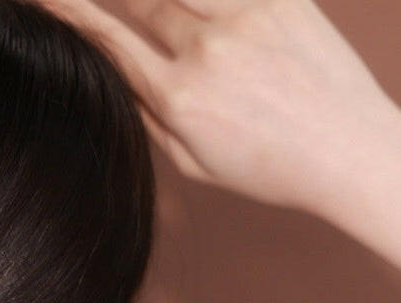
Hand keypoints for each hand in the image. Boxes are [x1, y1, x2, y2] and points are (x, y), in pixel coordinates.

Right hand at [42, 0, 400, 260]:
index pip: (111, 42)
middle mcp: (209, 50)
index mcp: (181, 99)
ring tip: (169, 30)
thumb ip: (154, 118)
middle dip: (121, 0)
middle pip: (143, 1)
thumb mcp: (196, 162)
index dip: (73, 13)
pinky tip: (200, 14)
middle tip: (96, 5)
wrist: (349, 149)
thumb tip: (124, 80)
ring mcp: (249, 15)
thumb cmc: (271, 167)